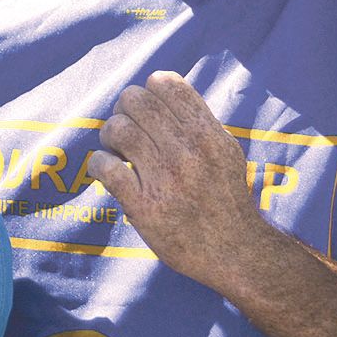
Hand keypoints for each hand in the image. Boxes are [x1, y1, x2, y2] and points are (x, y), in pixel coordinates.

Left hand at [90, 70, 272, 288]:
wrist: (236, 253)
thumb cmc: (224, 199)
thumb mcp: (225, 151)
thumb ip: (197, 122)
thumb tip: (159, 89)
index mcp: (210, 135)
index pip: (167, 83)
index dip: (149, 90)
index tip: (148, 110)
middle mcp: (189, 153)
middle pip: (135, 101)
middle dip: (124, 110)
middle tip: (127, 131)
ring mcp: (167, 180)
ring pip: (118, 129)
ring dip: (110, 136)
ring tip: (118, 151)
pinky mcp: (145, 207)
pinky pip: (106, 167)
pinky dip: (99, 163)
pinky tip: (108, 171)